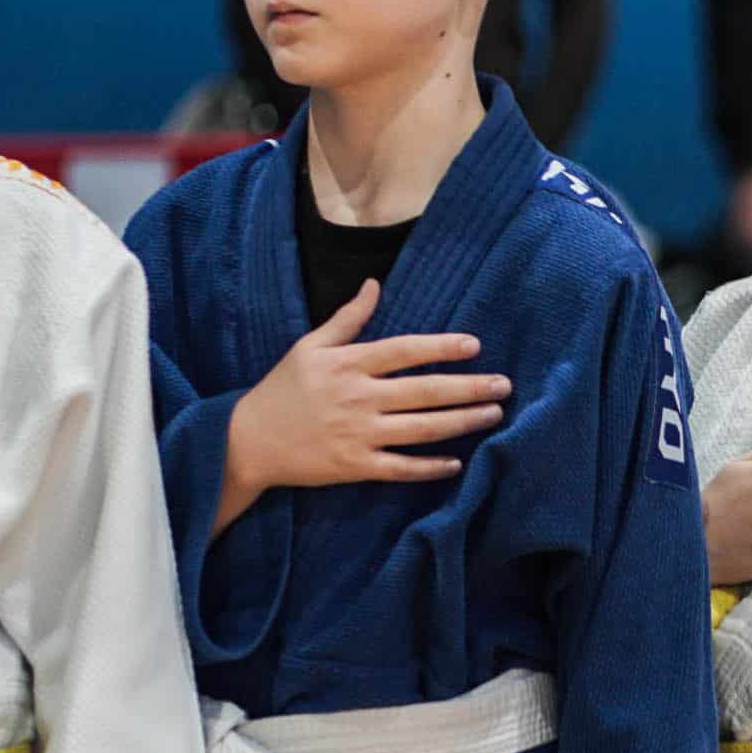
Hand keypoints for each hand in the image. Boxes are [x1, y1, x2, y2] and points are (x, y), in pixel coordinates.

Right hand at [219, 278, 507, 531]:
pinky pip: (401, 468)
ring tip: (493, 414)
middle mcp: (357, 397)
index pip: (404, 351)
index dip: (441, 347)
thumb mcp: (310, 346)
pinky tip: (457, 461)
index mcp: (347, 364)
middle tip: (503, 386)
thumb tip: (374, 284)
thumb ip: (347, 318)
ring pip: (421, 429)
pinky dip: (430, 467)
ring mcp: (357, 434)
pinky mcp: (355, 466)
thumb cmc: (283, 389)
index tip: (475, 346)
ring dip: (462, 422)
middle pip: (424, 392)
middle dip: (469, 388)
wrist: (248, 441)